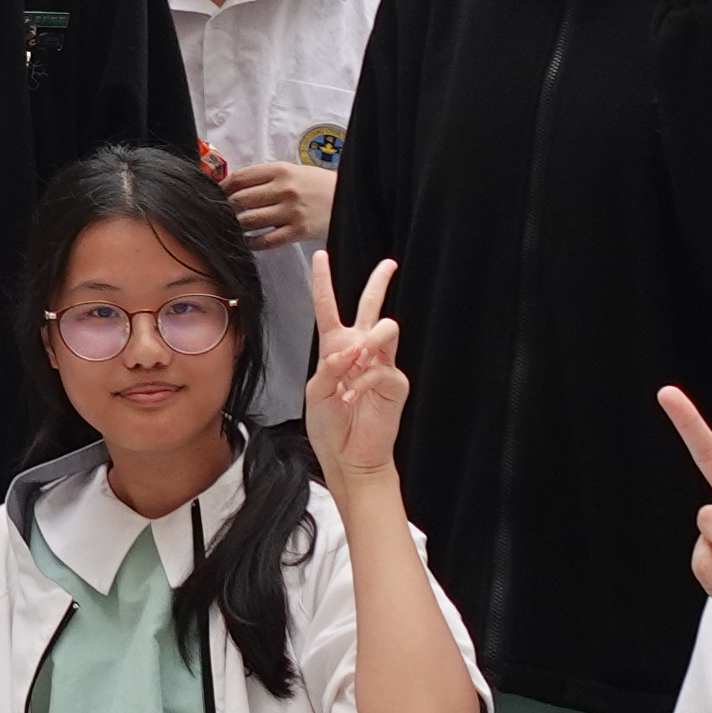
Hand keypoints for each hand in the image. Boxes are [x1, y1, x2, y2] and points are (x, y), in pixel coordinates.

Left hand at [221, 157, 334, 250]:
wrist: (350, 198)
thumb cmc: (318, 185)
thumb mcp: (294, 171)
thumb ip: (267, 177)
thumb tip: (235, 186)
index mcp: (280, 170)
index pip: (240, 178)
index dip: (223, 187)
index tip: (217, 194)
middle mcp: (283, 189)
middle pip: (241, 200)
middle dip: (226, 208)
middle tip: (221, 214)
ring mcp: (290, 211)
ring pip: (250, 221)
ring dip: (236, 226)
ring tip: (232, 228)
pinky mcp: (298, 231)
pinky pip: (266, 240)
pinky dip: (251, 243)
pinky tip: (247, 241)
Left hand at [302, 254, 407, 486]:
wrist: (347, 456)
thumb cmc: (330, 425)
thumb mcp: (317, 393)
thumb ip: (330, 368)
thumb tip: (351, 352)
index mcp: (336, 348)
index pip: (329, 308)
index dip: (324, 282)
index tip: (321, 256)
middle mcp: (361, 350)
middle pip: (372, 306)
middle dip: (380, 283)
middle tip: (389, 264)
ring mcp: (380, 364)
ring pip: (386, 329)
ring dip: (367, 343)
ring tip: (353, 365)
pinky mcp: (394, 383)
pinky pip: (381, 370)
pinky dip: (363, 383)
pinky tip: (351, 398)